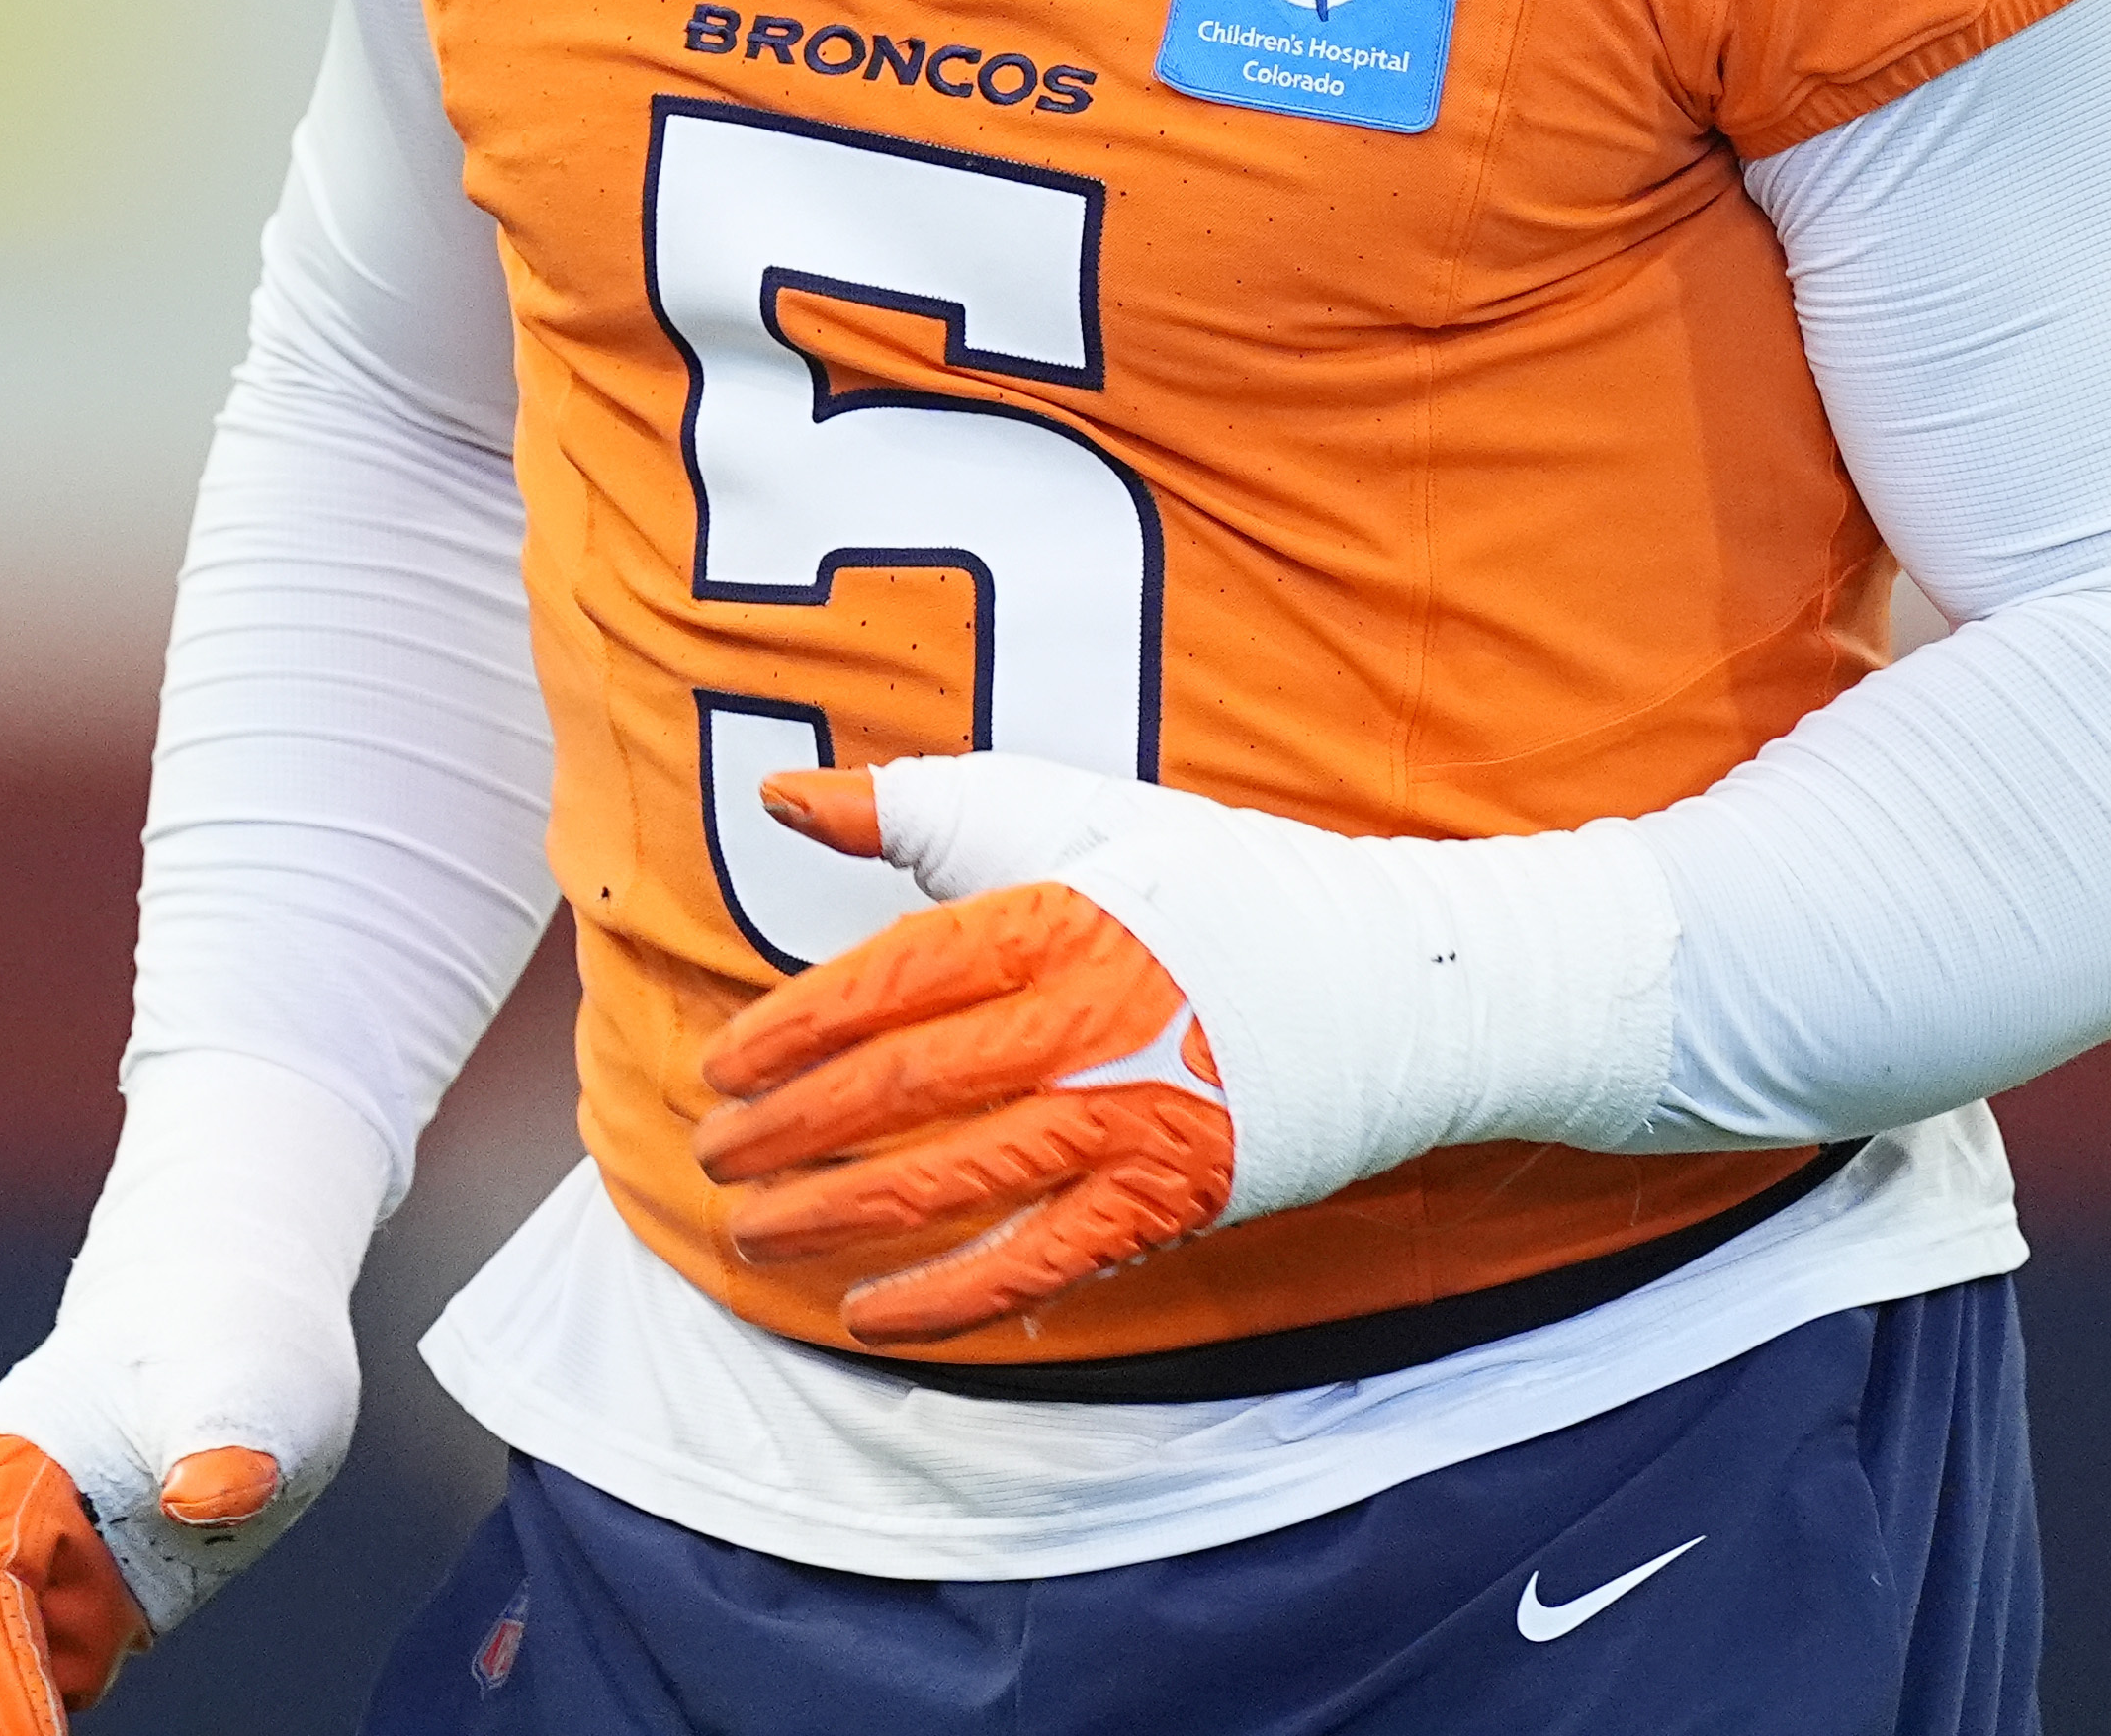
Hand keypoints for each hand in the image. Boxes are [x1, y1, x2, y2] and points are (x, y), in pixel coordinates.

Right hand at [0, 1066, 382, 1721]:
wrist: (240, 1309)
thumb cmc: (235, 1333)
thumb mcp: (250, 1379)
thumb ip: (226, 1435)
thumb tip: (206, 1497)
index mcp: (20, 1458)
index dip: (7, 1674)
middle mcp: (9, 1515)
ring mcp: (46, 1560)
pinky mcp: (92, 1594)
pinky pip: (46, 1676)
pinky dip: (36, 1722)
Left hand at [691, 752, 1681, 1344]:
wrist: (1396, 980)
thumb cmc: (1215, 885)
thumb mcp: (1074, 815)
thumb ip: (920, 810)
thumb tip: (778, 793)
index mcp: (1057, 914)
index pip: (885, 983)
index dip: (787, 1035)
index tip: (721, 1070)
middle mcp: (1086, 1019)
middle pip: (898, 1089)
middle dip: (786, 1133)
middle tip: (715, 1156)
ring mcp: (1131, 1117)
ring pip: (948, 1183)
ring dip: (833, 1218)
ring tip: (753, 1230)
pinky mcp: (1170, 1199)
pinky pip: (1037, 1265)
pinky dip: (946, 1301)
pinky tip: (867, 1316)